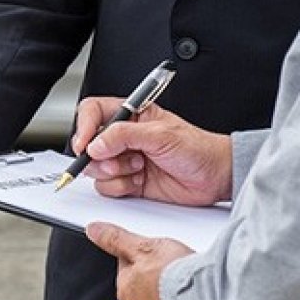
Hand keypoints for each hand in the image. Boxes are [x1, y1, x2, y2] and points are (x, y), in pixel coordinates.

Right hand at [72, 97, 232, 205]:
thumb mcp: (161, 135)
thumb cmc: (198, 148)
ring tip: (138, 169)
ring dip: (114, 173)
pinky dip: (121, 187)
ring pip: (95, 169)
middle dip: (101, 157)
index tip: (84, 145)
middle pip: (88, 145)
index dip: (83, 127)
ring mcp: (124, 160)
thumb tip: (96, 144)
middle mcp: (123, 137)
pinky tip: (140, 181)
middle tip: (121, 160)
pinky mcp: (128, 181)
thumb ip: (125, 136)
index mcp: (130, 115)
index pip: (92, 112)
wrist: (215, 177)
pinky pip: (107, 187)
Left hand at [86, 222, 193, 299]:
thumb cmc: (174, 273)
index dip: (137, 252)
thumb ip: (115, 239)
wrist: (204, 293)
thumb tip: (94, 230)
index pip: (125, 265)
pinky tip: (187, 286)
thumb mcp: (142, 246)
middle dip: (152, 269)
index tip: (149, 248)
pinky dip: (178, 296)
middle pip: (140, 280)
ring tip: (180, 272)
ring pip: (157, 293)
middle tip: (168, 260)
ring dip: (165, 284)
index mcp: (125, 289)